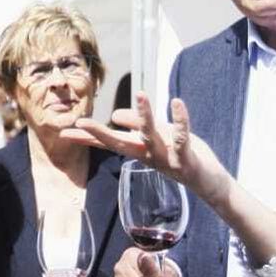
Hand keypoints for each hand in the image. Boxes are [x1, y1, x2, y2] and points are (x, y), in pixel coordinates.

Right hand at [62, 93, 229, 204]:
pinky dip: (180, 120)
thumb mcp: (159, 137)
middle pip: (120, 144)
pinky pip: (181, 137)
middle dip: (100, 134)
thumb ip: (138, 125)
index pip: (109, 142)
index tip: (65, 133)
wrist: (210, 182)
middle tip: (80, 123)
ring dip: (145, 116)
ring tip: (140, 94)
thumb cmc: (182, 156)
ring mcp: (166, 159)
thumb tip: (115, 114)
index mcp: (140, 149)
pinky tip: (177, 102)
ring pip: (151, 136)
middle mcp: (148, 155)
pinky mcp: (186, 159)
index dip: (87, 138)